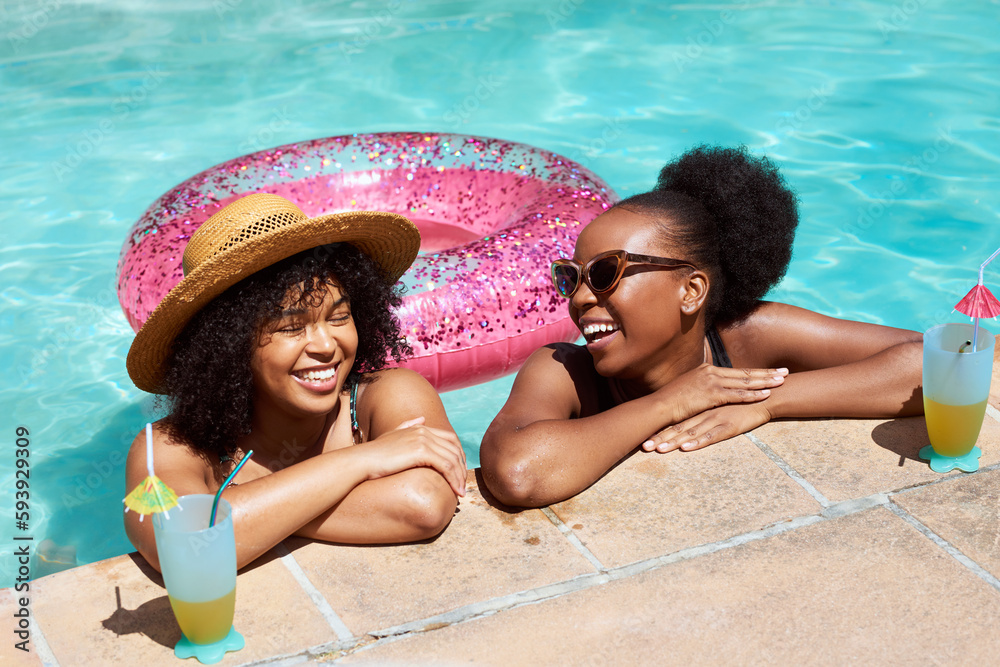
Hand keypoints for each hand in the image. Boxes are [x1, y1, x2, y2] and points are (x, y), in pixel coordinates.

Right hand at [360, 416, 466, 495]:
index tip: (459, 472)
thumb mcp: (392, 436)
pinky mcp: (421, 451)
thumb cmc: (374, 454)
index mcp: (419, 427)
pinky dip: (454, 479)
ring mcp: (423, 439)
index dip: (459, 455)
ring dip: (460, 477)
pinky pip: (446, 466)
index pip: (450, 439)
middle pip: (454, 449)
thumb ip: (407, 426)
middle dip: (461, 468)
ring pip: (453, 459)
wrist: (361, 461)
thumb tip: (422, 419)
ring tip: (461, 493)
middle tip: (463, 485)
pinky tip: (456, 492)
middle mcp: (423, 430)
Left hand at [641, 402, 772, 453]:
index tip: (645, 440)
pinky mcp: (728, 425)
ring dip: (673, 442)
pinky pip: (710, 435)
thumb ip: (708, 411)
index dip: (661, 429)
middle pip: (679, 426)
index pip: (677, 420)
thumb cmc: (744, 403)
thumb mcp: (722, 406)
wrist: (768, 396)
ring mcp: (716, 418)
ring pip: (690, 432)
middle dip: (661, 437)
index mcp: (702, 408)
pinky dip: (697, 442)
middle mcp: (705, 412)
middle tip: (644, 447)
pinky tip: (686, 448)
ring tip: (658, 450)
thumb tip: (695, 420)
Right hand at [659, 363, 786, 422]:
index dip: (756, 372)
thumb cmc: (671, 401)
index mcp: (707, 370)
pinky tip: (766, 395)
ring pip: (745, 382)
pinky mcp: (711, 394)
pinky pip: (737, 395)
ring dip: (765, 382)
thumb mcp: (688, 390)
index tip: (770, 371)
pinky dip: (753, 395)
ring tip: (781, 382)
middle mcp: (711, 372)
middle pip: (745, 373)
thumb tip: (711, 393)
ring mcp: (712, 382)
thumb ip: (702, 389)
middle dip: (767, 373)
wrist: (659, 406)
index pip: (737, 371)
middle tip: (784, 372)